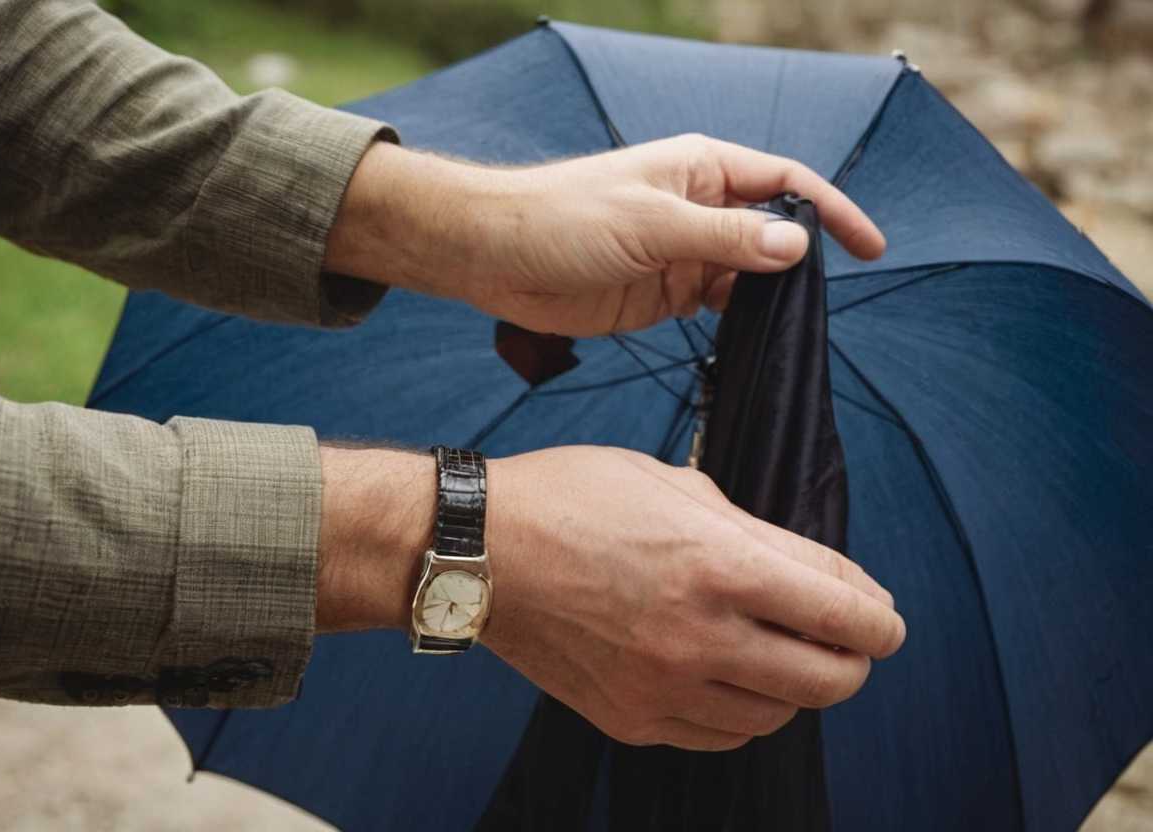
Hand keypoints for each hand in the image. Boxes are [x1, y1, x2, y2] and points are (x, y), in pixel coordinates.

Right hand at [316, 445, 905, 751]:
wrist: (480, 550)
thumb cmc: (572, 498)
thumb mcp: (673, 483)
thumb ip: (752, 530)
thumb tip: (813, 573)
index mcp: (719, 563)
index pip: (842, 610)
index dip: (880, 619)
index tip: (885, 620)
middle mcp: (699, 634)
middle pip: (827, 679)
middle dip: (854, 661)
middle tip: (850, 645)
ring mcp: (663, 686)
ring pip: (776, 716)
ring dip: (796, 690)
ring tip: (784, 659)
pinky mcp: (630, 718)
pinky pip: (719, 736)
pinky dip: (743, 715)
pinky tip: (732, 684)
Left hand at [326, 135, 884, 335]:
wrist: (495, 257)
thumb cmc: (563, 217)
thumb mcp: (651, 223)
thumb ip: (725, 237)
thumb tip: (795, 243)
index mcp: (703, 170)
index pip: (786, 182)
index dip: (830, 211)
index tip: (870, 248)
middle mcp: (701, 209)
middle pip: (773, 233)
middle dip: (801, 265)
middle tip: (822, 307)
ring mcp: (685, 254)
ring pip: (749, 276)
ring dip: (770, 299)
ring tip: (791, 330)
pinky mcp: (665, 294)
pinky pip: (718, 307)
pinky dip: (738, 322)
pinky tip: (751, 340)